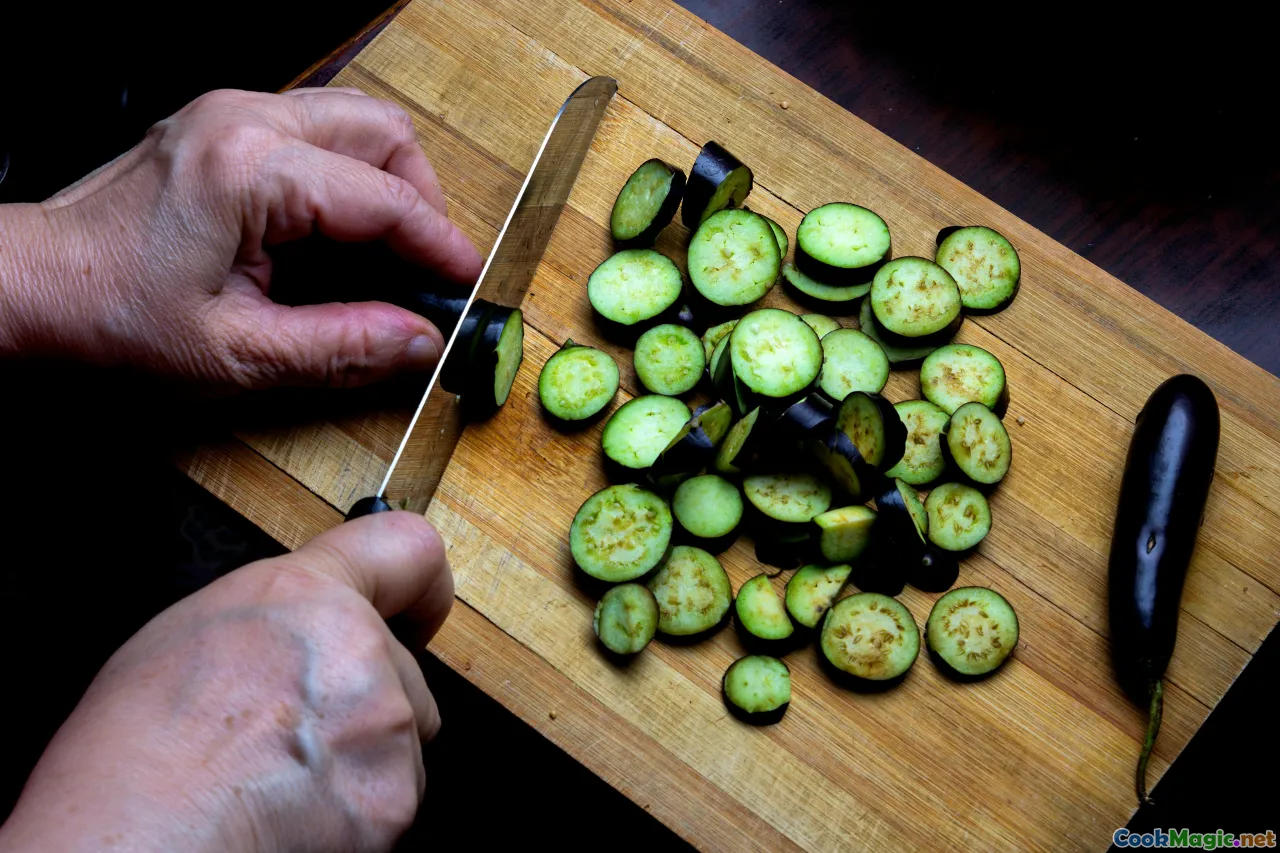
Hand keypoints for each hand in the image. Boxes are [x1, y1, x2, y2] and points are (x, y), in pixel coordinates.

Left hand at [0, 88, 482, 387]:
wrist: (32, 289)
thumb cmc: (111, 319)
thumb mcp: (237, 355)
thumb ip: (343, 346)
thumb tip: (421, 341)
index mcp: (251, 170)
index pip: (385, 198)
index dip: (441, 246)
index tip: (468, 285)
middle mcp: (244, 120)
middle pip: (384, 132)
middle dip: (421, 201)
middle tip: (424, 269)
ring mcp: (229, 113)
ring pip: (354, 122)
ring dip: (386, 184)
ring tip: (384, 256)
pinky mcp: (219, 125)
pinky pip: (314, 132)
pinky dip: (345, 178)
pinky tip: (334, 238)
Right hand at [0, 512, 452, 852]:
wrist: (130, 839)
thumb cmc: (133, 753)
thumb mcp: (193, 632)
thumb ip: (282, 617)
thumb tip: (306, 631)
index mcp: (306, 595)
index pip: (410, 549)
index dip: (418, 587)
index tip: (413, 611)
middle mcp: (358, 651)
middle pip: (403, 671)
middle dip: (363, 701)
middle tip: (292, 734)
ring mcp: (384, 726)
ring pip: (401, 740)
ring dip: (360, 759)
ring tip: (278, 781)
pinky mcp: (395, 798)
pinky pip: (394, 798)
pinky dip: (357, 812)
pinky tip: (295, 814)